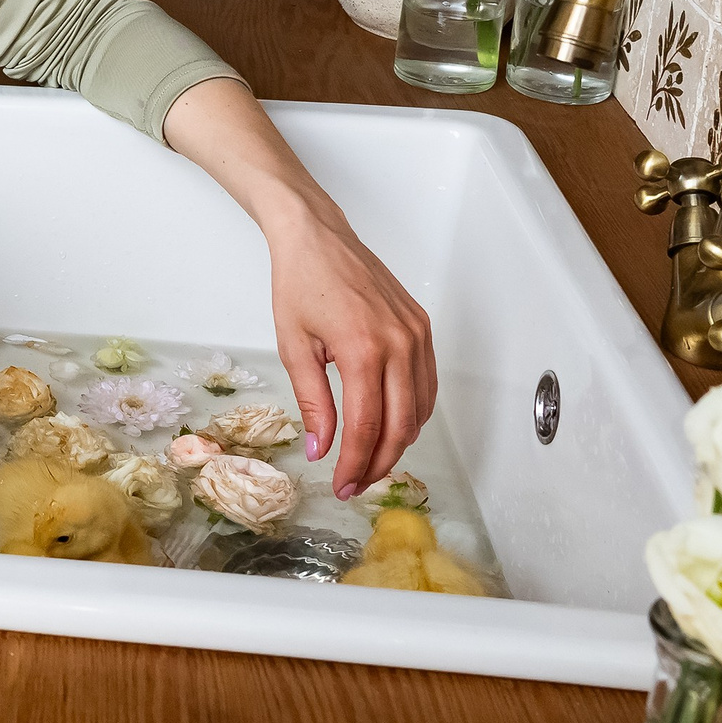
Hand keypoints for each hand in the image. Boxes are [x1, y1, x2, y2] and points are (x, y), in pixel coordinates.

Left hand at [261, 200, 435, 497]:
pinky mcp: (422, 327)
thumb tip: (322, 449)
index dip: (355, 464)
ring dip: (399, 442)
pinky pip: (427, 383)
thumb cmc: (300, 283)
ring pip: (420, 409)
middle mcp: (399, 343)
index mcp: (363, 349)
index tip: (341, 486)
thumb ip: (312, 403)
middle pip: (401, 425)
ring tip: (371, 460)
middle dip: (379, 462)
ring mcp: (417, 334)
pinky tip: (393, 426)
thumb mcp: (293, 347)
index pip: (366, 426)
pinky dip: (414, 412)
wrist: (317, 237)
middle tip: (356, 482)